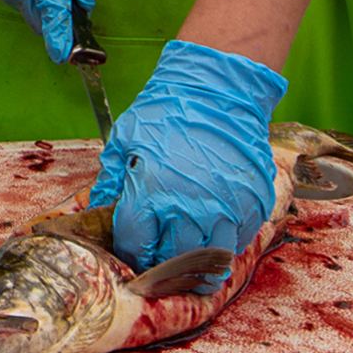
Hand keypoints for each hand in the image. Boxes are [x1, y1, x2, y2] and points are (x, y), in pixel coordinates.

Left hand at [88, 40, 286, 288]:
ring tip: (186, 257)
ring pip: (209, 261)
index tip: (131, 247)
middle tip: (156, 255)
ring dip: (195, 264)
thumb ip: (113, 179)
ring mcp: (227, 209)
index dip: (129, 250)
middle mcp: (191, 207)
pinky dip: (224, 244)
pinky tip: (211, 232)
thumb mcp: (126, 138)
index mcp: (152, 191)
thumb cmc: (168, 110)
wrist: (219, 89)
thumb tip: (98, 209)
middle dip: (159, 262)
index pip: (135, 245)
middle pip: (171, 260)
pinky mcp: (253, 206)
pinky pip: (238, 242)